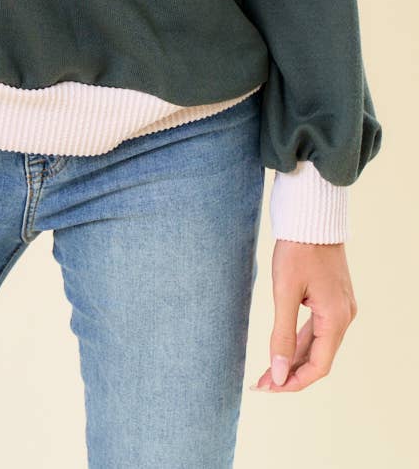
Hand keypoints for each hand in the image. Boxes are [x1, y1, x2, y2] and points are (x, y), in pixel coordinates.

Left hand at [249, 239, 357, 392]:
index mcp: (336, 318)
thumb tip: (277, 374)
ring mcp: (339, 308)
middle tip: (261, 384)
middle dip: (289, 373)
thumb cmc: (298, 249)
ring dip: (292, 359)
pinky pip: (317, 329)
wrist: (312, 216)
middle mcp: (343, 316)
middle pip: (318, 358)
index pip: (319, 366)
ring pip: (317, 344)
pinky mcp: (331, 299)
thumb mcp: (285, 291)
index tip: (268, 388)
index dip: (294, 382)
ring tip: (266, 373)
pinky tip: (280, 350)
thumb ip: (282, 334)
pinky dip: (298, 341)